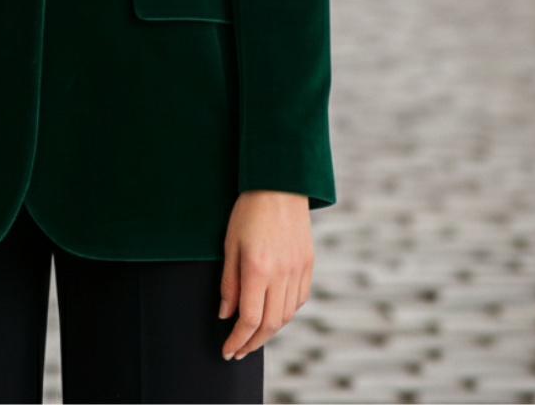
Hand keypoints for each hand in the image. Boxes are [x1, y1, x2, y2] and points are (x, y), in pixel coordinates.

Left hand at [218, 189, 313, 360]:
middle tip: (239, 350)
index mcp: (258, 268)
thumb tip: (226, 314)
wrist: (279, 184)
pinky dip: (286, 312)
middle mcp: (281, 273)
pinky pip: (299, 299)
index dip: (238, 339)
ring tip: (254, 336)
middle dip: (253, 342)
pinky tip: (274, 313)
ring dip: (270, 331)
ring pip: (287, 315)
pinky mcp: (308, 264)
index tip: (228, 350)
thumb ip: (229, 282)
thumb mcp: (229, 243)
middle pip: (271, 324)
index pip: (249, 319)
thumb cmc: (248, 210)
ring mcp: (298, 269)